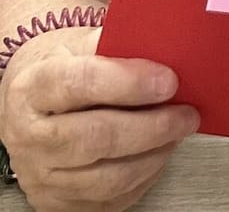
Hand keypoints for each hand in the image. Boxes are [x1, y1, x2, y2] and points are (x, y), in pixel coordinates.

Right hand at [0, 30, 198, 211]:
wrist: (32, 108)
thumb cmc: (65, 73)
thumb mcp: (81, 46)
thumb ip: (119, 44)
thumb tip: (168, 45)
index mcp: (32, 89)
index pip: (78, 84)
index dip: (128, 83)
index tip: (168, 81)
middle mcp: (29, 136)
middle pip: (95, 137)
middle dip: (152, 126)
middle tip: (186, 114)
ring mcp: (41, 174)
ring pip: (106, 177)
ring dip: (154, 154)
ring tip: (177, 132)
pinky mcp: (57, 202)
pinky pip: (110, 199)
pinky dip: (144, 177)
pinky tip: (158, 154)